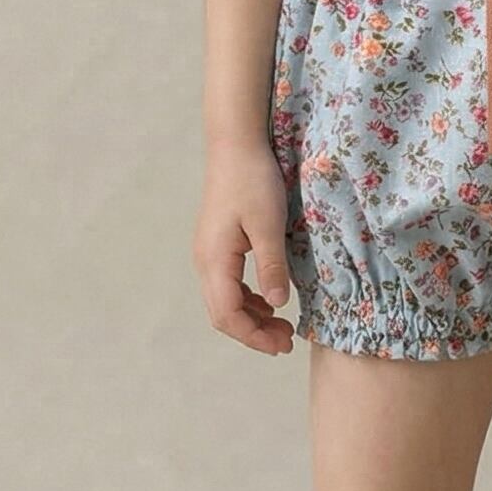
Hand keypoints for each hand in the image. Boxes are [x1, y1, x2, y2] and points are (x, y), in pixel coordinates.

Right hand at [192, 136, 297, 354]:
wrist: (236, 145)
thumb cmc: (253, 180)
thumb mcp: (269, 224)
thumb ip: (271, 266)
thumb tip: (277, 305)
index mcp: (215, 260)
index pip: (227, 315)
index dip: (253, 336)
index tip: (282, 345)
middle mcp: (205, 261)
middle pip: (222, 313)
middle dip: (253, 333)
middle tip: (286, 341)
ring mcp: (208, 253)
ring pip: (224, 301)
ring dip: (251, 318)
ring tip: (282, 326)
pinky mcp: (217, 245)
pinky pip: (228, 284)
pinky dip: (248, 300)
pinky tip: (270, 300)